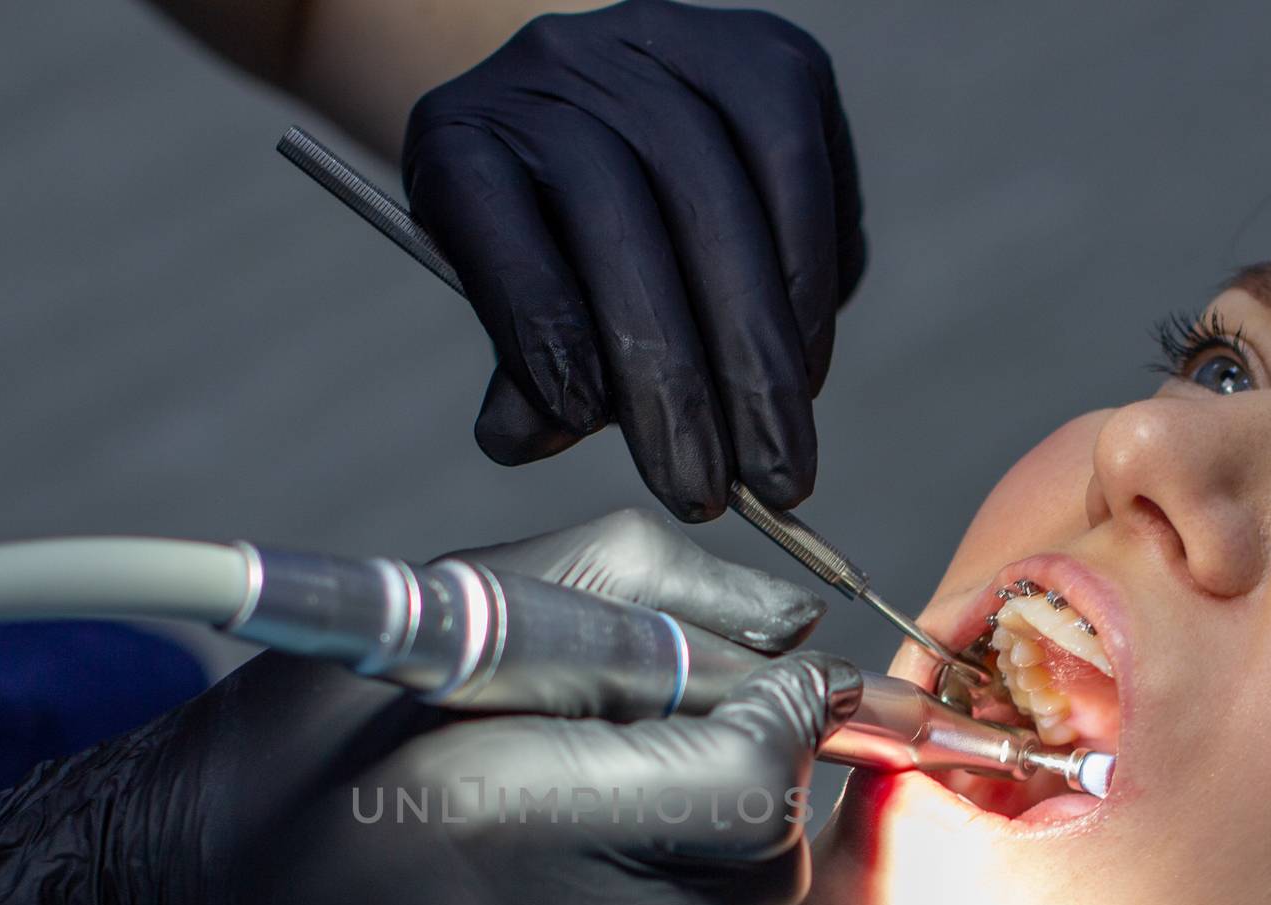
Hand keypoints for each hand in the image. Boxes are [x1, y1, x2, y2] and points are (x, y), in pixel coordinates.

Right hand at [0, 511, 855, 904]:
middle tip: (677, 787)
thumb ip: (634, 593)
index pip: (746, 778)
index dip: (780, 728)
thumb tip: (794, 629)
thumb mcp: (453, 618)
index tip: (758, 705)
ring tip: (616, 880)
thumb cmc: (318, 747)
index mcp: (500, 792)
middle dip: (753, 811)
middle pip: (765, 876)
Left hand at [403, 0, 865, 521]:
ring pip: (718, 207)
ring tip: (773, 459)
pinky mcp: (764, 56)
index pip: (491, 223)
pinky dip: (806, 289)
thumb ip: (524, 373)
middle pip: (618, 224)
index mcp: (464, 138)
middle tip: (707, 491)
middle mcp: (554, 71)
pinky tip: (805, 371)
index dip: (539, 324)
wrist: (618, 119)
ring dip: (757, 358)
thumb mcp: (518, 307)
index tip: (580, 423)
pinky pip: (797, 178)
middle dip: (676, 382)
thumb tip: (535, 432)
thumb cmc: (559, 248)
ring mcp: (663, 47)